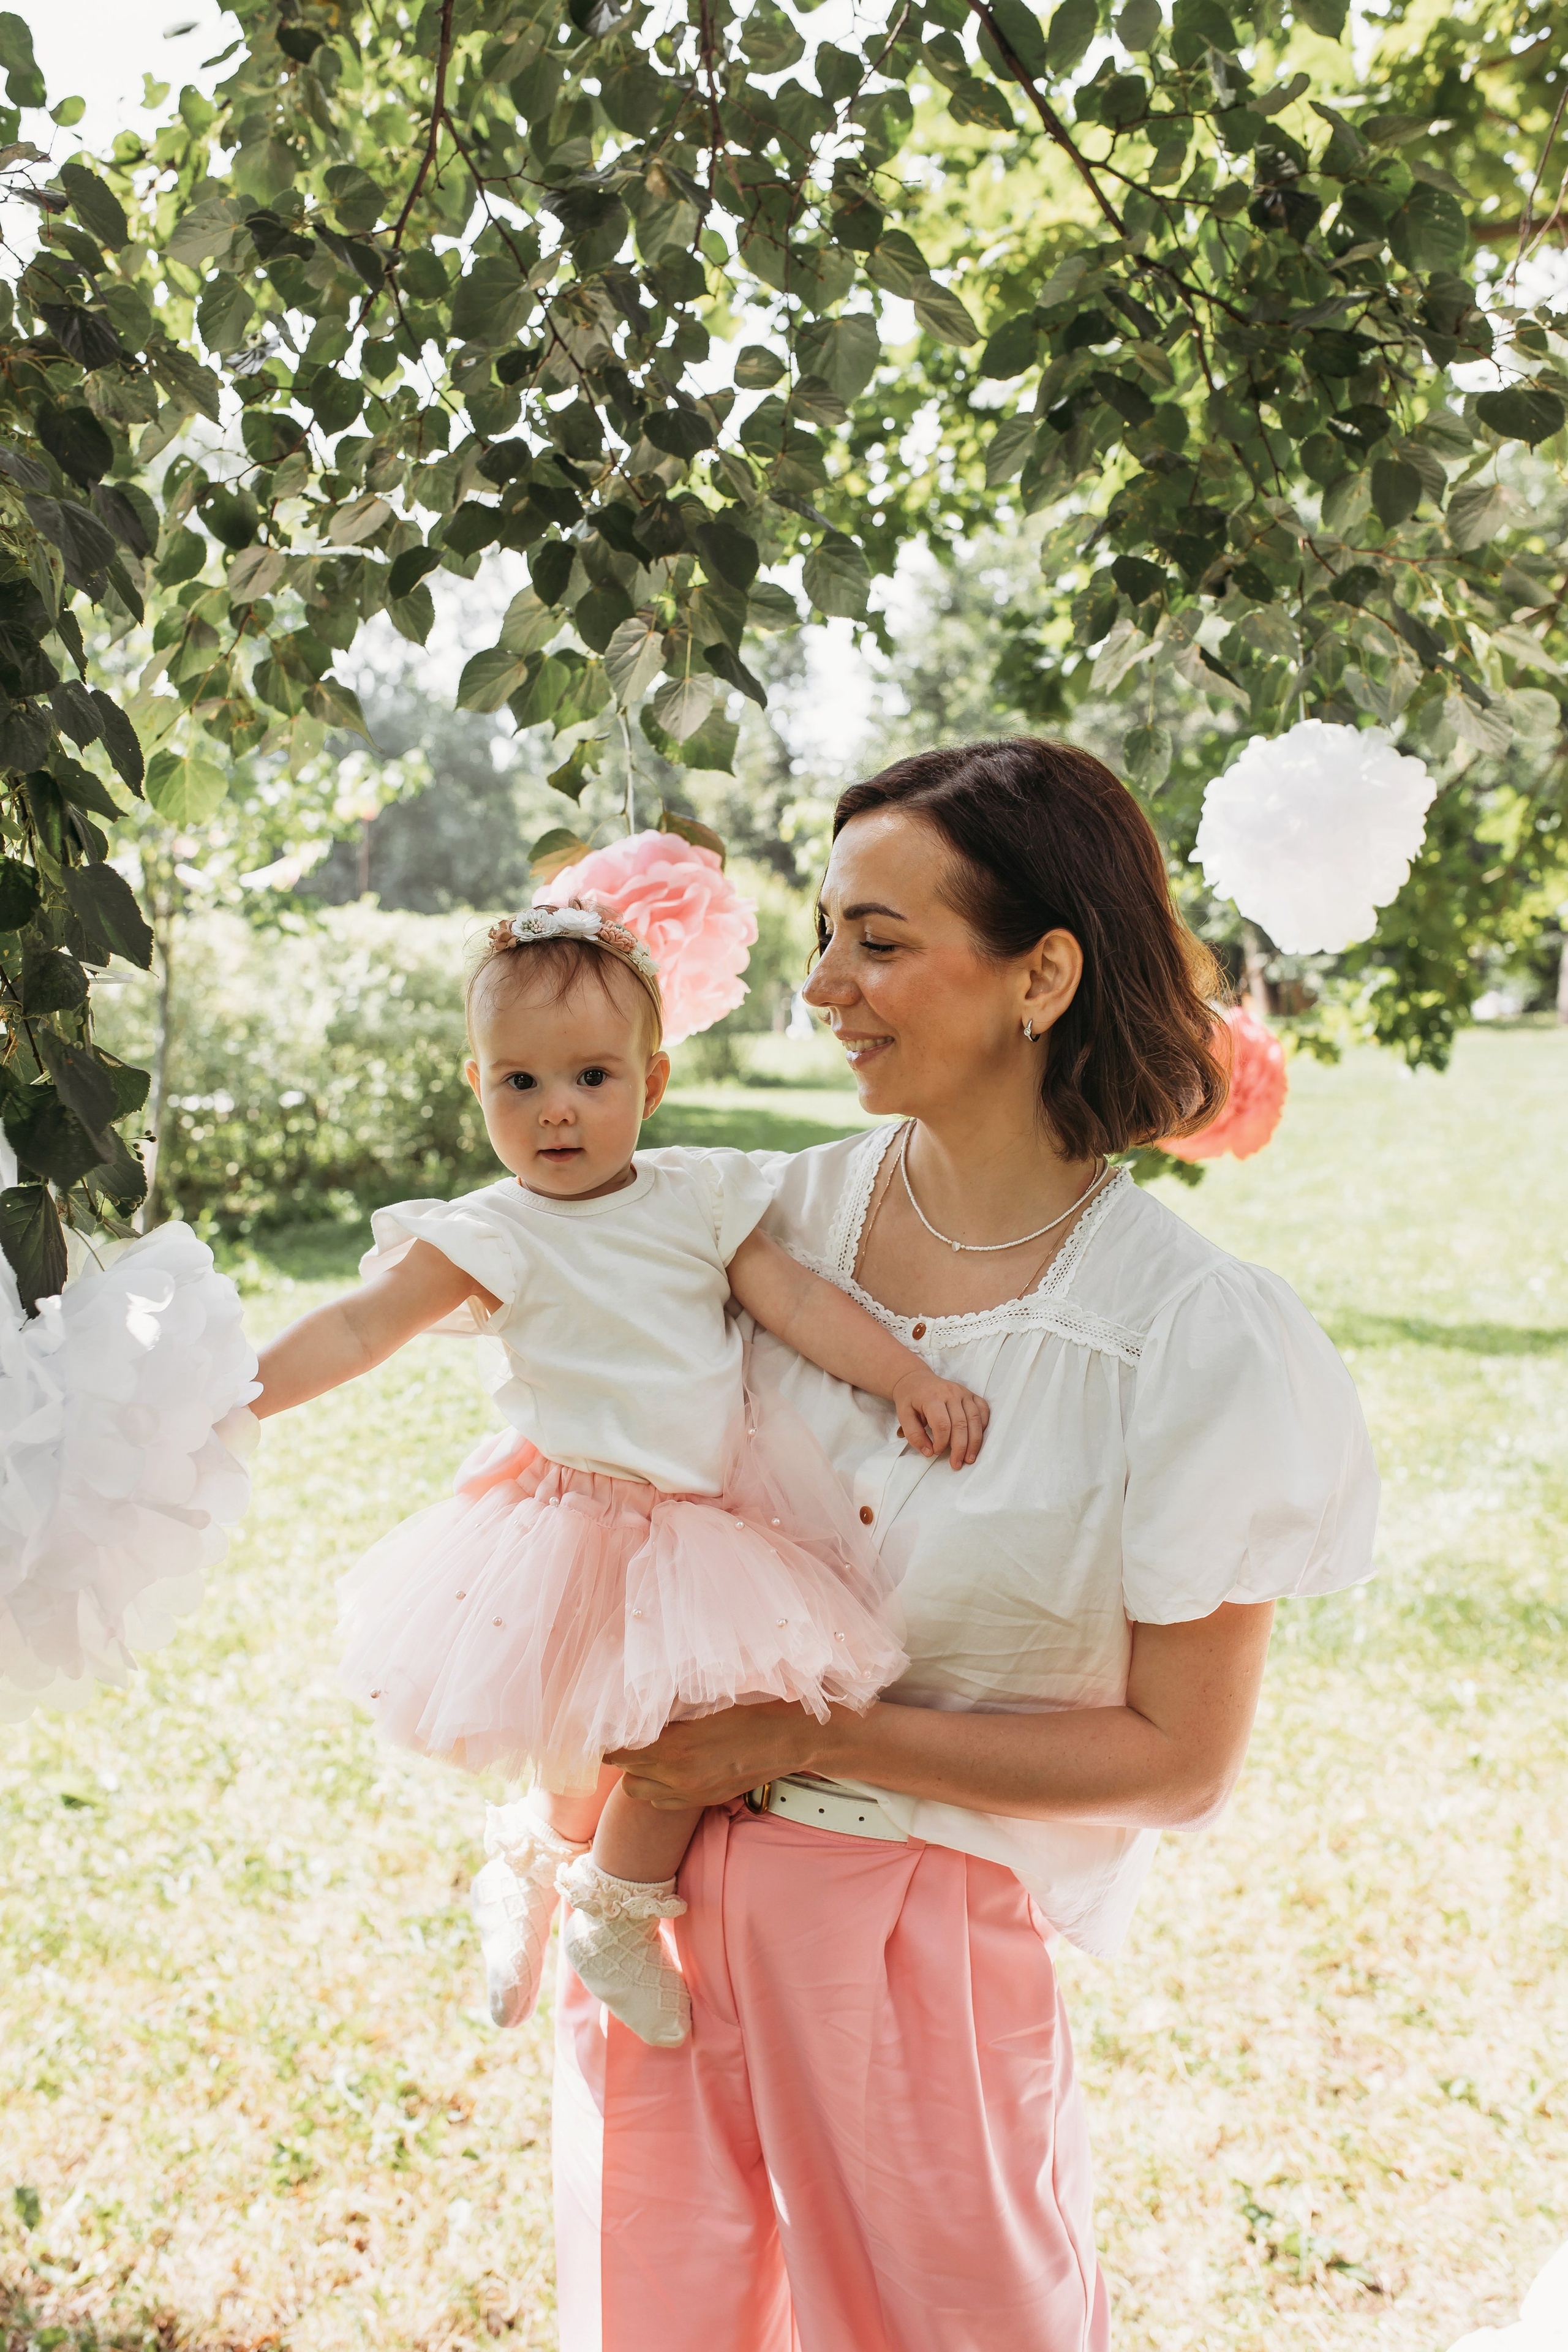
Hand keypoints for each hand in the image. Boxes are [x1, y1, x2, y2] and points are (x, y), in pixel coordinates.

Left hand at [604, 1702, 838, 1809]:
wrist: (793, 1736)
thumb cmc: (751, 1707)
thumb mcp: (705, 1700)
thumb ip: (667, 1709)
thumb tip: (636, 1704)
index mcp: (676, 1747)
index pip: (616, 1752)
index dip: (607, 1739)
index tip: (607, 1725)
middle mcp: (679, 1777)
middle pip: (625, 1775)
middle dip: (623, 1756)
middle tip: (630, 1734)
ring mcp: (693, 1794)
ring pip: (642, 1792)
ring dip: (640, 1772)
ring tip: (651, 1750)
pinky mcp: (707, 1800)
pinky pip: (665, 1801)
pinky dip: (660, 1786)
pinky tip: (673, 1766)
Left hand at [891, 1371, 989, 1468]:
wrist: (916, 1379)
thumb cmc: (910, 1400)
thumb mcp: (903, 1416)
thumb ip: (914, 1435)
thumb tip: (929, 1452)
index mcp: (932, 1398)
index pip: (942, 1424)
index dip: (941, 1443)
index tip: (936, 1452)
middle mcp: (950, 1393)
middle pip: (961, 1424)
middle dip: (960, 1448)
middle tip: (957, 1464)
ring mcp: (963, 1392)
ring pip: (975, 1419)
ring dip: (974, 1442)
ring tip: (970, 1458)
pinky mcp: (971, 1394)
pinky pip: (983, 1409)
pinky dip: (983, 1426)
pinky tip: (977, 1440)